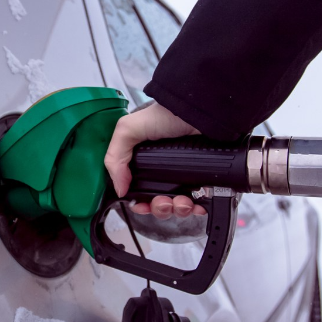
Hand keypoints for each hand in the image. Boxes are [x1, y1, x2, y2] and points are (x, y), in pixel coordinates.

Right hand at [103, 102, 203, 218]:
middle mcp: (164, 171)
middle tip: (164, 202)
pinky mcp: (205, 179)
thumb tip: (119, 189)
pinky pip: (201, 203)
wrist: (200, 112)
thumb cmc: (166, 115)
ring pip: (179, 206)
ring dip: (178, 209)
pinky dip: (198, 208)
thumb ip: (115, 157)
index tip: (142, 205)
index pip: (138, 190)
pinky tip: (197, 205)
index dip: (139, 202)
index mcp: (145, 162)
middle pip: (159, 203)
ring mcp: (186, 176)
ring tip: (183, 201)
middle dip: (160, 208)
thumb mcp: (128, 129)